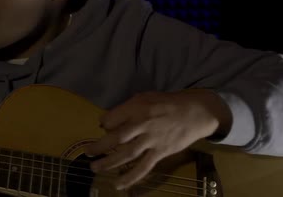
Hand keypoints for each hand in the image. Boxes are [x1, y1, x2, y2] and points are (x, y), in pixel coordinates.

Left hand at [84, 88, 230, 189]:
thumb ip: (128, 108)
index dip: (104, 124)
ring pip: (126, 154)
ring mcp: (152, 139)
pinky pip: (143, 167)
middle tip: (88, 152)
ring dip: (109, 163)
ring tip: (95, 167)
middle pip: (116, 138)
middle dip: (99, 147)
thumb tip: (108, 123)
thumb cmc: (168, 103)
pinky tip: (118, 185)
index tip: (102, 128)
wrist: (195, 112)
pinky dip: (130, 177)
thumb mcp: (146, 97)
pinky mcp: (161, 152)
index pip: (112, 118)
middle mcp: (143, 123)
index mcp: (138, 107)